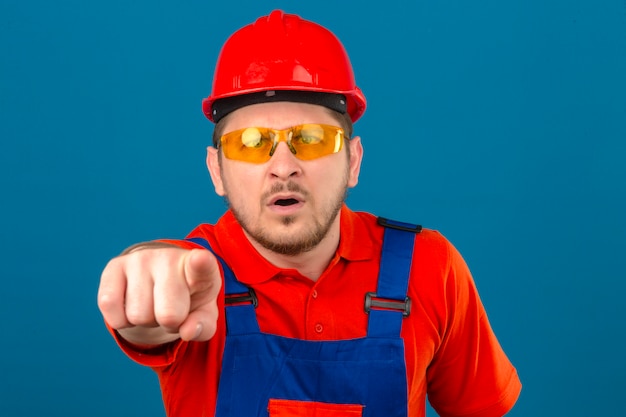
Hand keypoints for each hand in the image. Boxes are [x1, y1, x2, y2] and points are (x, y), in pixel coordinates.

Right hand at [97, 246, 221, 344]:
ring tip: (153, 304)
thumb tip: (188, 332)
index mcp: (202, 268)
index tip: (200, 259)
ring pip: (138, 316)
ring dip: (146, 321)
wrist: (160, 281)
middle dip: (169, 324)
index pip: (202, 265)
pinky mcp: (115, 265)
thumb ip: (203, 326)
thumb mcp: (203, 314)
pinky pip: (109, 306)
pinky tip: (131, 304)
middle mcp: (170, 258)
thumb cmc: (187, 299)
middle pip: (168, 315)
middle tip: (171, 310)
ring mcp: (141, 259)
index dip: (201, 263)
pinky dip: (121, 319)